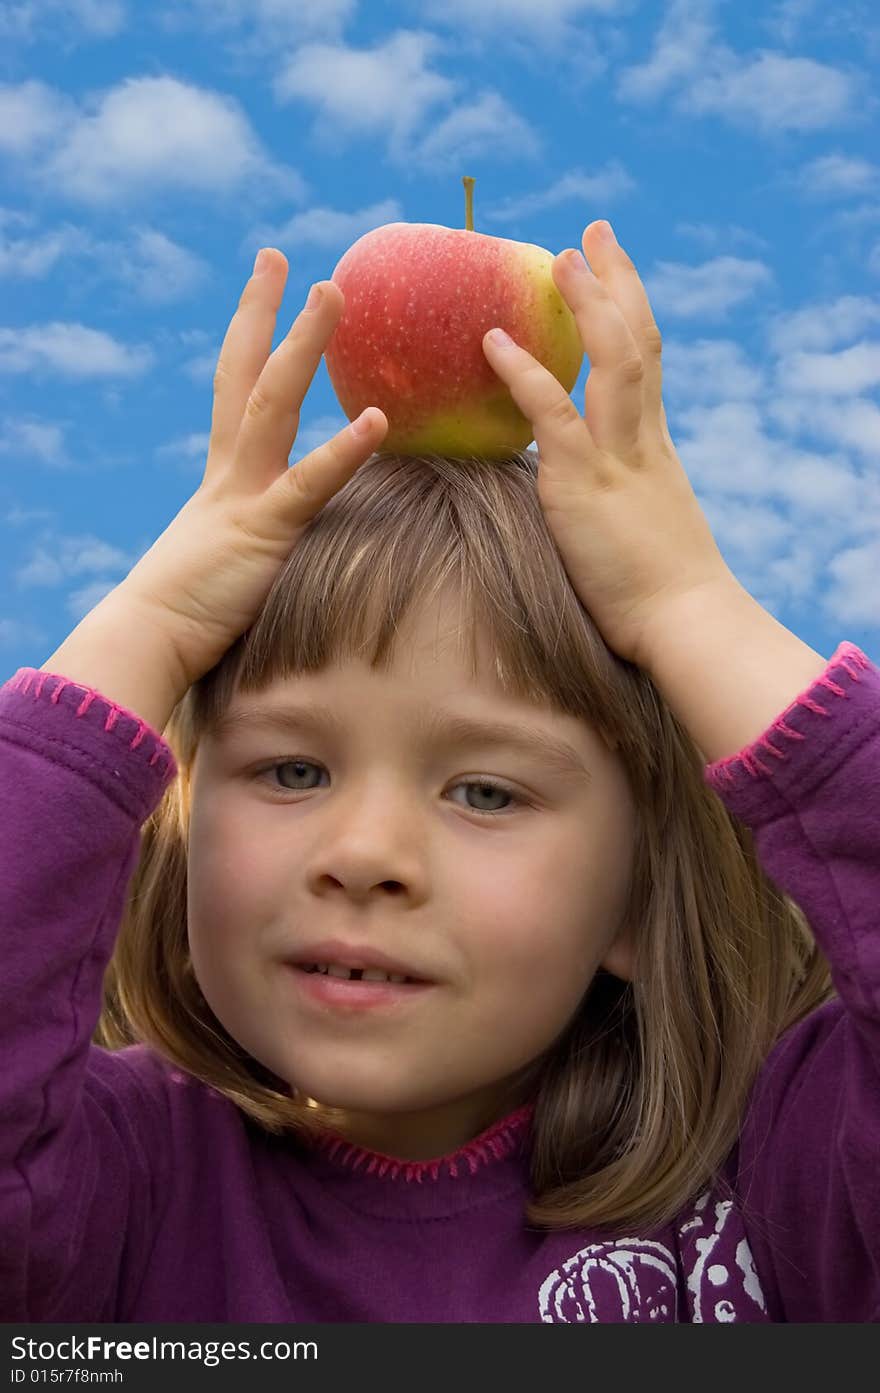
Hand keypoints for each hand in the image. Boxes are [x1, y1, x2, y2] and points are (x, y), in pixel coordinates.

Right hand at [119, 250, 387, 690]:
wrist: (151, 638)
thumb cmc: (193, 610)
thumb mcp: (234, 556)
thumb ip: (267, 530)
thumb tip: (300, 534)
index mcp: (226, 474)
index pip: (236, 388)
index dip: (251, 335)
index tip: (264, 287)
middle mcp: (232, 471)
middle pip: (247, 375)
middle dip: (265, 313)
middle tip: (278, 255)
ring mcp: (246, 494)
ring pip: (274, 404)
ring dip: (304, 346)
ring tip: (332, 294)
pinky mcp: (265, 532)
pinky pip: (309, 485)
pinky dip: (343, 452)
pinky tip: (378, 420)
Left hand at [481, 221, 738, 673]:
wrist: (686, 621)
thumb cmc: (663, 591)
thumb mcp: (645, 527)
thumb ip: (618, 498)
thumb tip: (591, 496)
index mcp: (653, 445)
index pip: (645, 361)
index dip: (629, 311)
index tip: (612, 273)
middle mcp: (641, 438)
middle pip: (637, 339)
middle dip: (615, 281)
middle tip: (592, 232)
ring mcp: (616, 456)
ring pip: (611, 359)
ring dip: (586, 302)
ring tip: (559, 255)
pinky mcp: (583, 485)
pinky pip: (552, 416)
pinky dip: (523, 374)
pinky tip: (493, 342)